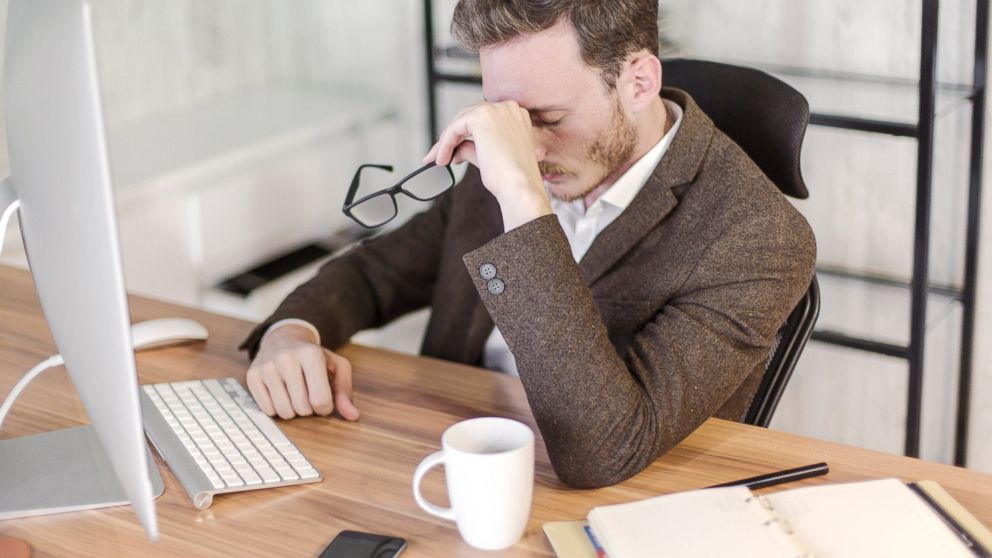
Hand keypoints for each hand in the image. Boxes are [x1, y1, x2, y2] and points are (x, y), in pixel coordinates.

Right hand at [246, 324, 359, 420]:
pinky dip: (277, 408)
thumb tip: (353, 415)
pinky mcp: (252, 376)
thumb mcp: (336, 367)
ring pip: (284, 412)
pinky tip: (280, 393)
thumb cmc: (313, 357)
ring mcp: (267, 367)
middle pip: (302, 408)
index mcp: (310, 354)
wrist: (283, 339)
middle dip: (309, 409)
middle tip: (308, 394)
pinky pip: (267, 410)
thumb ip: (345, 392)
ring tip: (295, 394)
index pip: (320, 400)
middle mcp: (286, 358)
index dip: (325, 407)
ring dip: (293, 410)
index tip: (324, 400)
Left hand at [423, 101, 550, 229]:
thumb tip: (456, 150)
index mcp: (516, 116)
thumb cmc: (511, 178)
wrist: (518, 187)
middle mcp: (508, 108)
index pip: (482, 119)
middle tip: (441, 155)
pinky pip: (455, 127)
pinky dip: (445, 144)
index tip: (452, 150)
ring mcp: (496, 110)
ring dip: (446, 141)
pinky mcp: (482, 116)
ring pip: (460, 121)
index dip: (465, 134)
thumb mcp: (489, 158)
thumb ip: (472, 148)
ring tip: (439, 161)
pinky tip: (442, 160)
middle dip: (452, 137)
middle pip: (469, 117)